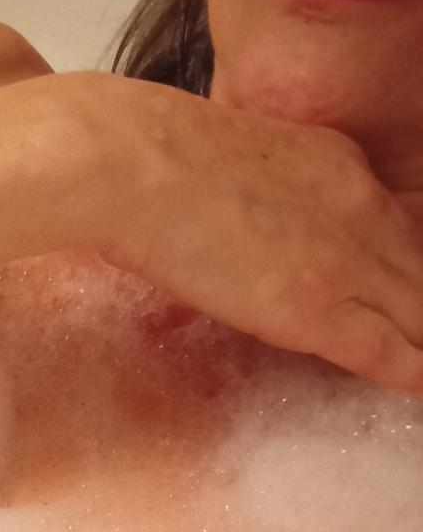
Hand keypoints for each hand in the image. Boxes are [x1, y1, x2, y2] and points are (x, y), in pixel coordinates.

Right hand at [95, 76, 422, 394]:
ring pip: (421, 313)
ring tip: (422, 368)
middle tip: (417, 335)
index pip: (401, 231)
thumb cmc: (153, 158)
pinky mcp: (316, 310)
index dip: (408, 274)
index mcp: (340, 166)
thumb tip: (260, 233)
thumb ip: (272, 194)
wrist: (137, 165)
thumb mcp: (242, 157)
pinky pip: (390, 353)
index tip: (404, 297)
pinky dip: (415, 373)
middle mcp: (361, 209)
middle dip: (422, 308)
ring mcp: (344, 261)